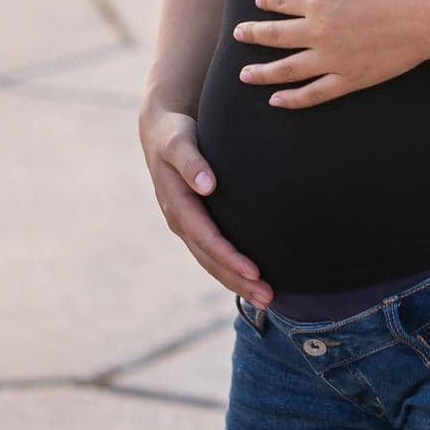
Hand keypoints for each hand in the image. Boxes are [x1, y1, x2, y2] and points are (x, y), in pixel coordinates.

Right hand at [138, 107, 273, 307]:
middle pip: (210, 259)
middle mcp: (180, 220)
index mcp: (176, 204)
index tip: (254, 271)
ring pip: (210, 261)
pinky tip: (250, 279)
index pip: (206, 238)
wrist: (160, 130)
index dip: (229, 257)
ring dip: (236, 281)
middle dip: (237, 280)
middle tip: (268, 297)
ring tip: (266, 298)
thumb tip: (207, 184)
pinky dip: (230, 269)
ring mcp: (186, 224)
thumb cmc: (173, 133)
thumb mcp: (178, 142)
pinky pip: (211, 253)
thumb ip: (191, 161)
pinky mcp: (194, 222)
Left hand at [233, 0, 429, 109]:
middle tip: (238, 34)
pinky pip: (314, 93)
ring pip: (286, 69)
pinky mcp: (350, 79)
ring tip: (245, 75)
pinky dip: (292, 99)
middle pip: (274, 36)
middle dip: (252, 34)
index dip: (267, 1)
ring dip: (261, 73)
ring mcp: (333, 59)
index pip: (281, 1)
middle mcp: (319, 31)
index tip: (259, 2)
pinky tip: (277, 100)